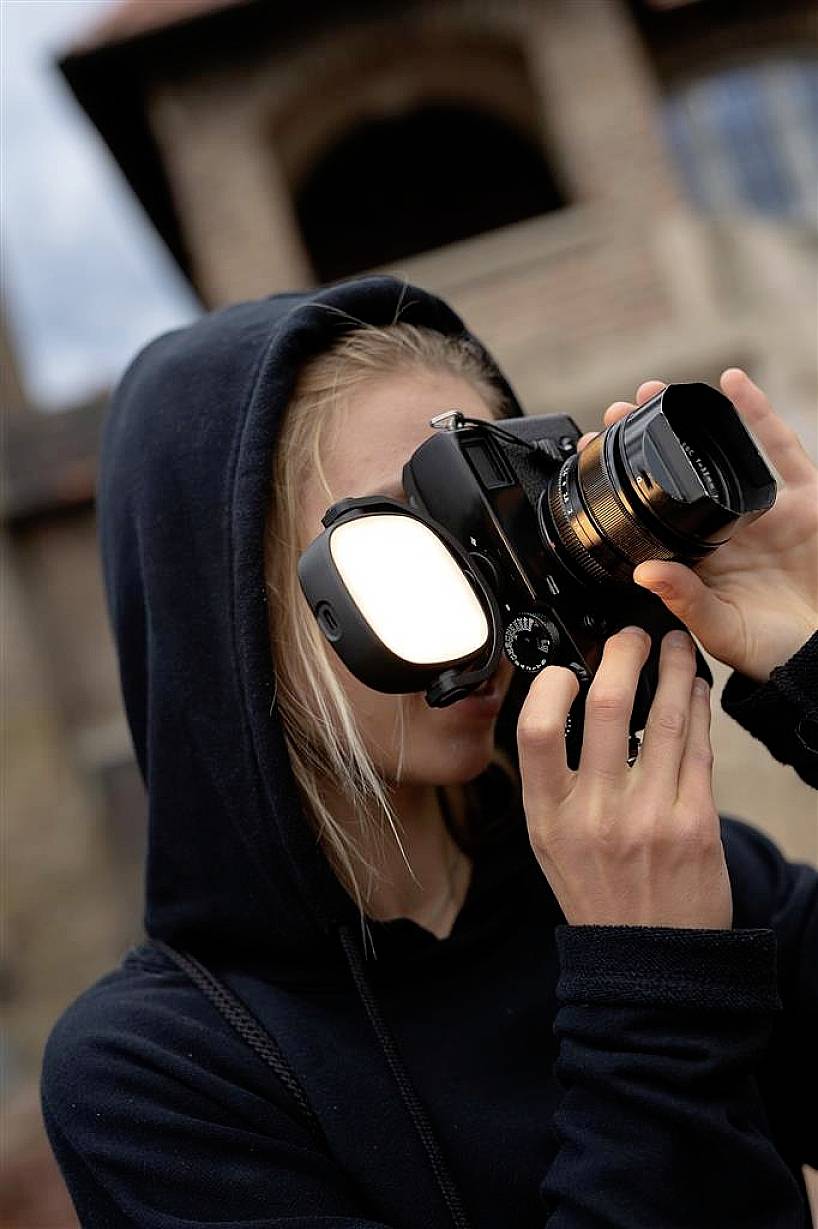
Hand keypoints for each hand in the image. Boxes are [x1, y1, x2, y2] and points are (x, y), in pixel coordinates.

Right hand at [517, 627, 731, 927]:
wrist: (650, 961)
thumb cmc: (596, 891)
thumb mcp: (550, 841)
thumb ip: (554, 780)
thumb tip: (570, 705)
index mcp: (548, 816)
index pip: (535, 731)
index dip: (547, 685)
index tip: (565, 667)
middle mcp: (596, 814)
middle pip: (607, 707)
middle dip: (623, 654)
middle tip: (630, 638)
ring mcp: (650, 817)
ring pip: (664, 717)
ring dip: (673, 669)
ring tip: (675, 646)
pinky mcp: (697, 824)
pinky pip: (698, 748)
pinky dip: (698, 709)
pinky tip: (696, 690)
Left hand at [577, 370, 817, 682]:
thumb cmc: (772, 648)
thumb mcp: (720, 630)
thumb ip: (686, 600)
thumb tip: (645, 572)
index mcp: (697, 556)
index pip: (653, 509)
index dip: (627, 481)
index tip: (596, 451)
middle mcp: (725, 527)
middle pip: (683, 470)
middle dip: (651, 437)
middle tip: (620, 409)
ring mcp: (762, 509)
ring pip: (722, 452)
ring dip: (693, 419)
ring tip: (659, 391)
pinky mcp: (803, 497)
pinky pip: (778, 449)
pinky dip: (757, 415)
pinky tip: (734, 386)